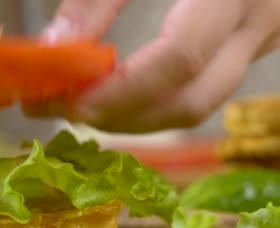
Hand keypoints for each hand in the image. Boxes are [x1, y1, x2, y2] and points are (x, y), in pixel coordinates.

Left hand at [40, 0, 279, 132]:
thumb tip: (54, 49)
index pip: (178, 60)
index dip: (119, 90)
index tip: (66, 99)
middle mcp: (258, 23)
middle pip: (188, 102)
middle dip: (119, 117)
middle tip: (61, 109)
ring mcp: (259, 40)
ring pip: (195, 107)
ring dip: (133, 117)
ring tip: (80, 104)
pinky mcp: (247, 47)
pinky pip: (197, 93)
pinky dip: (150, 104)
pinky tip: (112, 95)